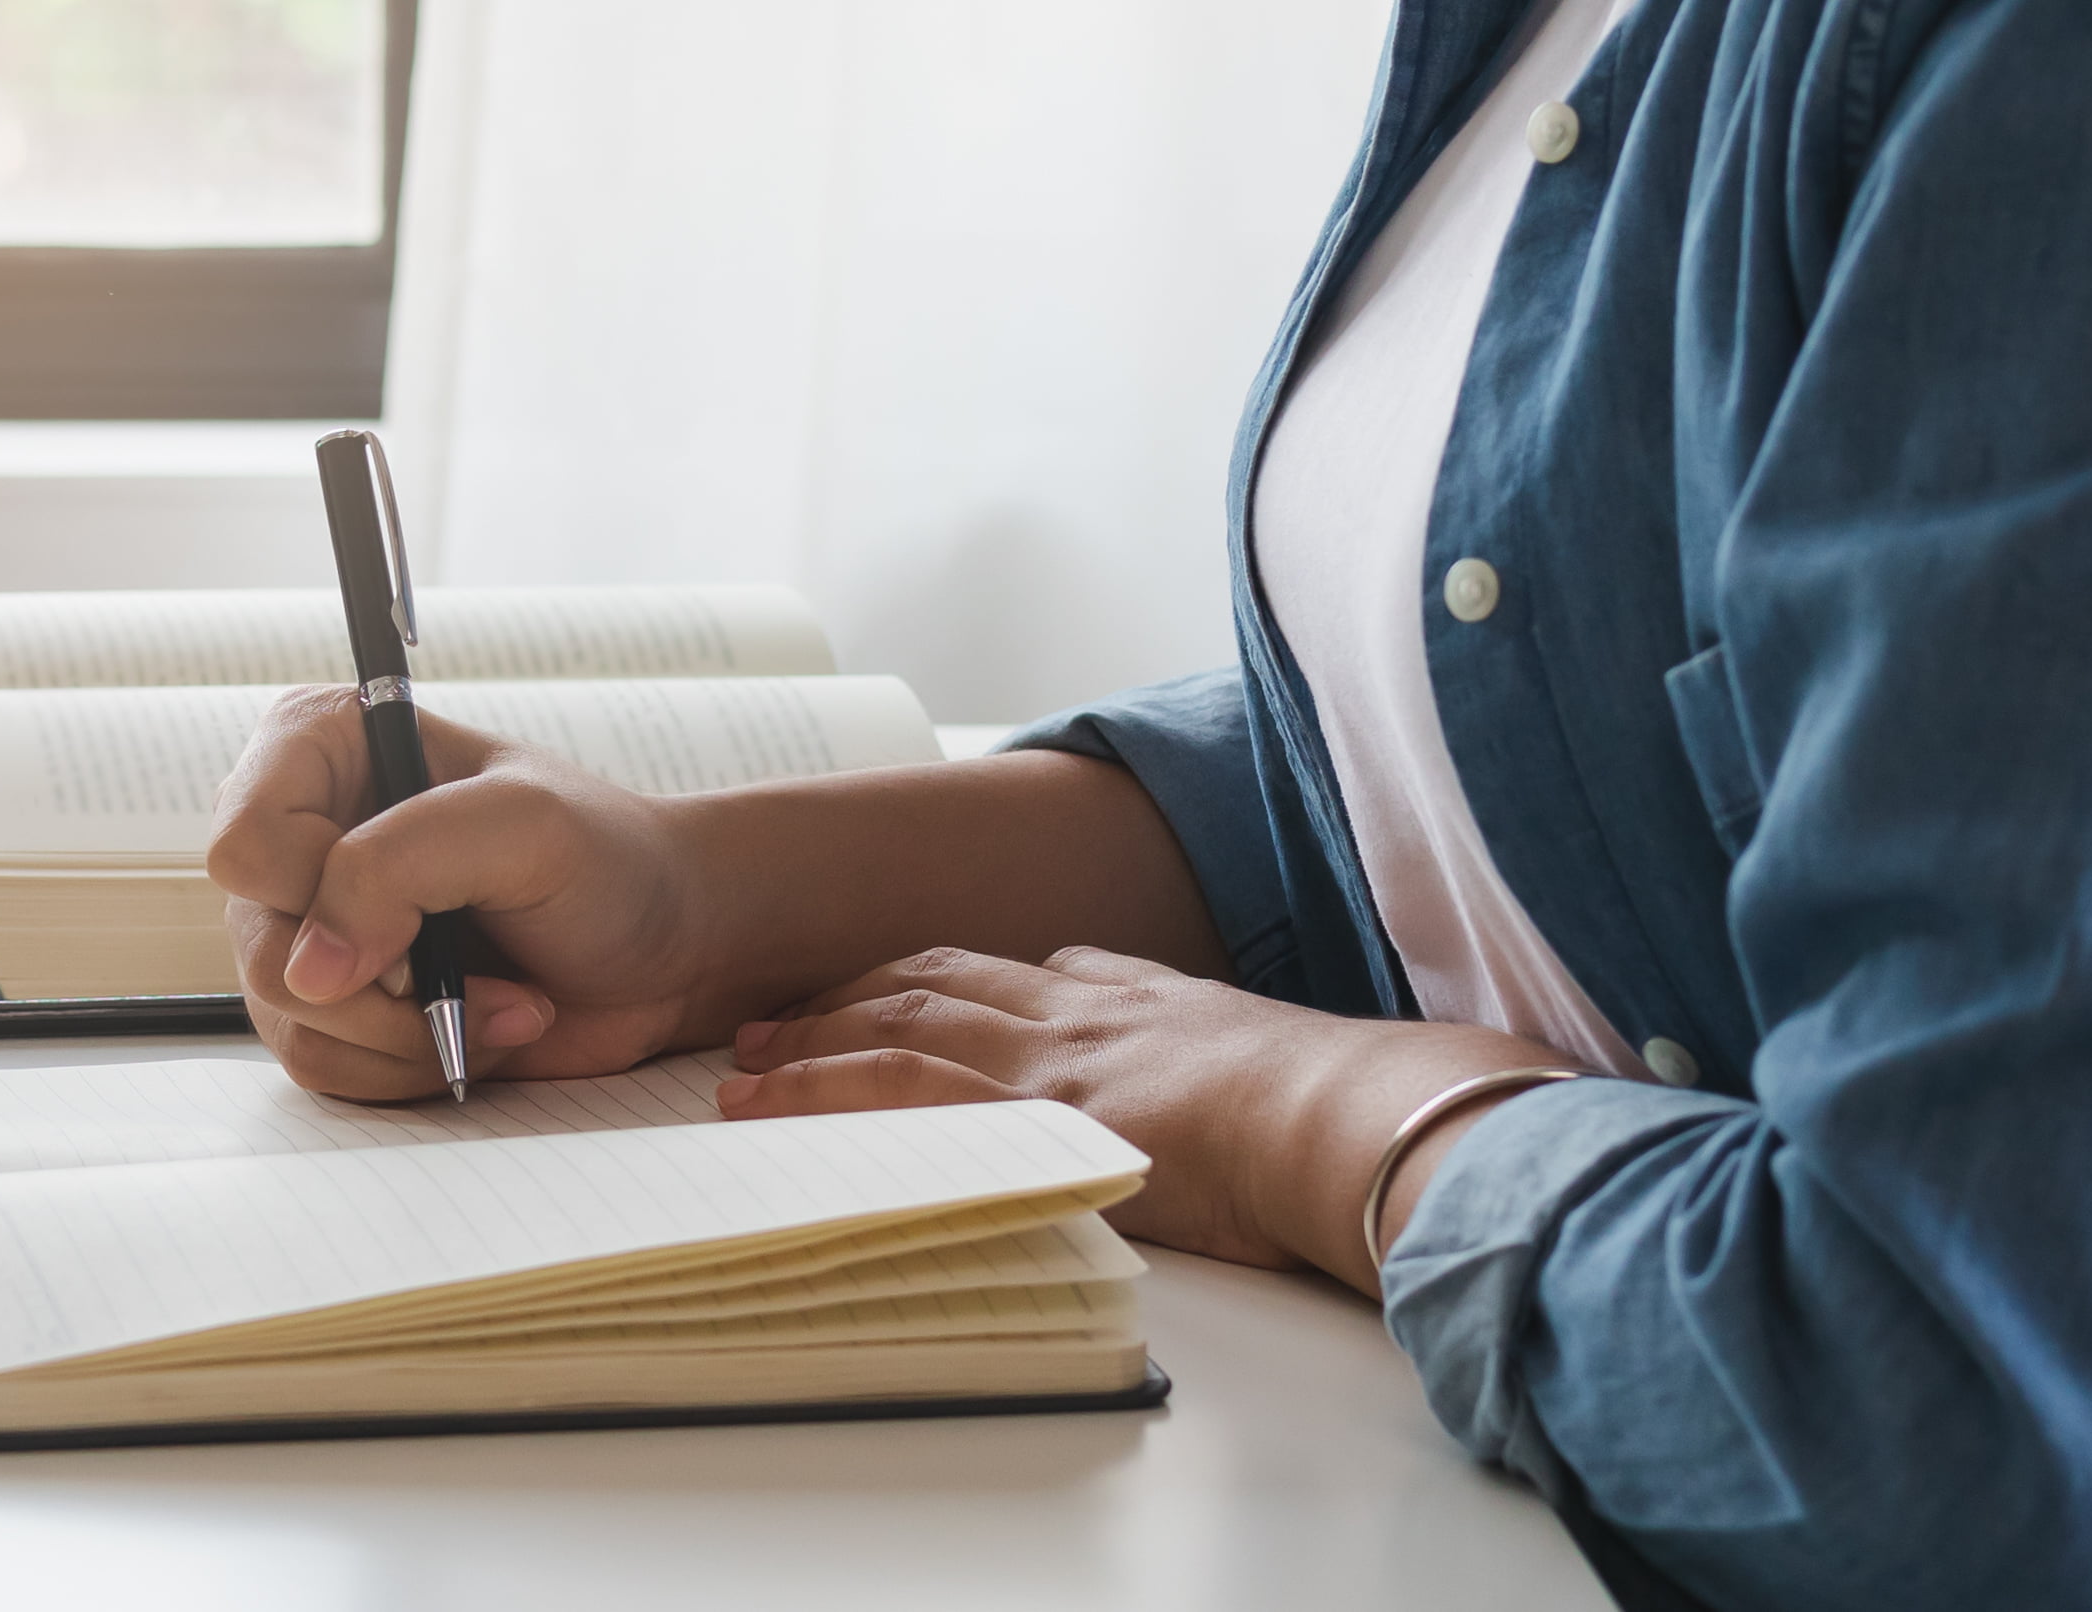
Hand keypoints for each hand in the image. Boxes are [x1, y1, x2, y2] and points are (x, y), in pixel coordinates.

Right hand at [203, 687, 740, 1099]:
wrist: (667, 949)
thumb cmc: (609, 862)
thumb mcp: (520, 826)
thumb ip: (400, 865)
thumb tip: (307, 969)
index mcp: (322, 750)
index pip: (244, 841)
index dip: (321, 893)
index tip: (417, 913)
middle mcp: (300, 836)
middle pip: (262, 946)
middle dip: (384, 985)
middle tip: (473, 967)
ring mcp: (312, 930)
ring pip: (291, 1020)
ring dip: (411, 1034)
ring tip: (505, 1002)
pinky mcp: (341, 1008)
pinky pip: (326, 1068)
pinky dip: (412, 1068)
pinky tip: (483, 1031)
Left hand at [724, 944, 1573, 1286]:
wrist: (1348, 1117)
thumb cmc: (1331, 1110)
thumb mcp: (1255, 1056)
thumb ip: (1193, 1047)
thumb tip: (1167, 1061)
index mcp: (1130, 997)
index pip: (1004, 973)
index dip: (926, 985)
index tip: (878, 996)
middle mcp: (1076, 1008)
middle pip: (931, 985)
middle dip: (845, 1000)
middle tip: (770, 1023)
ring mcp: (1046, 1053)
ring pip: (896, 1028)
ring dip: (809, 1044)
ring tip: (742, 1067)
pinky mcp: (1025, 1106)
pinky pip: (895, 1089)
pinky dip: (821, 1092)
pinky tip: (769, 1106)